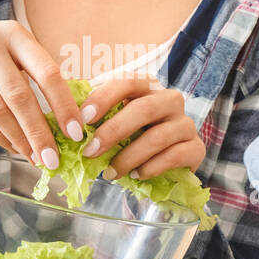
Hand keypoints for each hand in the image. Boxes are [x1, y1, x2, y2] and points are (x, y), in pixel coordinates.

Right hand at [0, 19, 80, 163]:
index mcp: (14, 34)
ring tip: (36, 158)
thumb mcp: (8, 47)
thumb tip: (68, 119)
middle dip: (40, 132)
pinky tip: (13, 147)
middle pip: (19, 96)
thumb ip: (35, 72)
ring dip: (19, 139)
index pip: (47, 72)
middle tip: (54, 159)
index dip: (64, 105)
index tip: (77, 132)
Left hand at [77, 75, 204, 179]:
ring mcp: (186, 124)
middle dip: (114, 131)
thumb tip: (62, 119)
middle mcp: (171, 101)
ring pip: (158, 137)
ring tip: (110, 172)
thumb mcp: (114, 124)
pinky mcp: (196, 149)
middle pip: (144, 109)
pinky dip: (150, 168)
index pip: (128, 83)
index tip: (83, 119)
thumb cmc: (133, 140)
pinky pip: (174, 156)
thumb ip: (96, 118)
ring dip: (129, 156)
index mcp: (148, 88)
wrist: (166, 167)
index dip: (105, 98)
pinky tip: (135, 176)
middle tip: (90, 151)